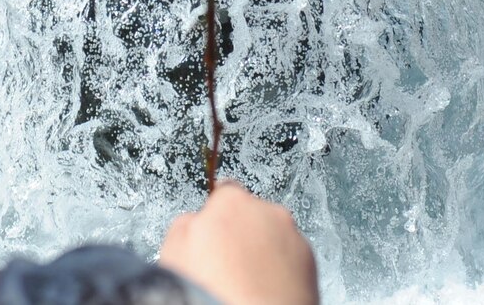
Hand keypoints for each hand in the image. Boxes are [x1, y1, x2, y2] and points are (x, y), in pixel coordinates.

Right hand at [159, 181, 318, 304]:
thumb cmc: (214, 292)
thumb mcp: (174, 254)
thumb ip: (184, 226)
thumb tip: (193, 221)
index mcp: (231, 203)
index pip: (223, 191)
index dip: (215, 215)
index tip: (210, 234)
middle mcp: (266, 211)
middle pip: (250, 214)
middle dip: (240, 234)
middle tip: (226, 267)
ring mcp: (291, 233)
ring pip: (272, 234)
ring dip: (261, 251)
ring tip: (245, 283)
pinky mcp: (309, 258)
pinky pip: (290, 255)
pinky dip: (281, 268)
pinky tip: (265, 290)